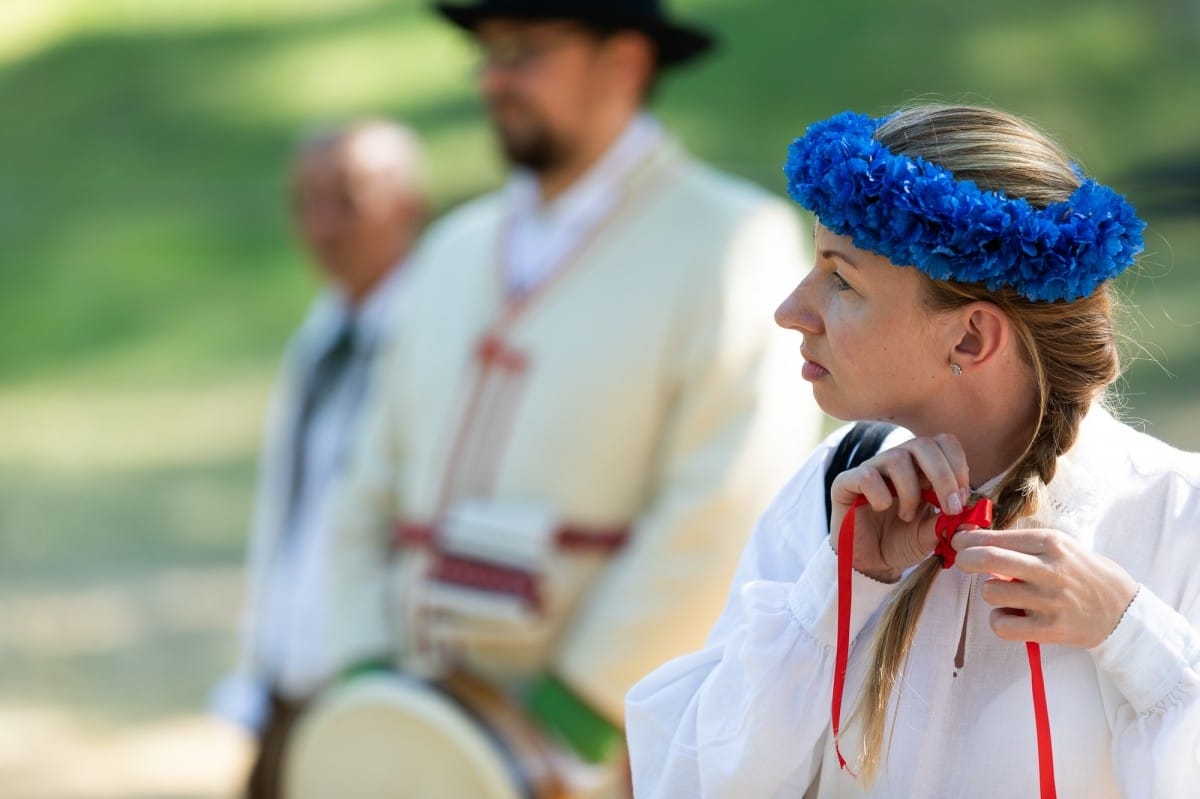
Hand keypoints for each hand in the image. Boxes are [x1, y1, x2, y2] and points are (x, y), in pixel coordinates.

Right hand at [829, 434, 971, 582]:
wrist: (870, 563)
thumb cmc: (901, 542)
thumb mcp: (933, 534)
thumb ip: (950, 522)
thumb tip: (974, 515)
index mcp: (921, 467)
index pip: (944, 444)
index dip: (958, 466)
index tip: (963, 498)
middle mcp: (897, 461)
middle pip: (924, 444)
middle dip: (944, 477)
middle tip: (951, 508)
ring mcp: (871, 469)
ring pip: (898, 458)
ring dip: (911, 492)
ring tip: (908, 515)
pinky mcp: (846, 483)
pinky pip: (867, 475)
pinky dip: (881, 494)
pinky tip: (882, 509)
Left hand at [952, 528, 1138, 647]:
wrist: (1124, 612)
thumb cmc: (1085, 575)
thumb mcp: (1062, 547)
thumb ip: (1024, 545)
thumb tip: (976, 539)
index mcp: (1051, 543)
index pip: (998, 537)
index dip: (969, 540)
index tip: (959, 542)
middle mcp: (1049, 569)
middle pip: (988, 559)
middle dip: (966, 559)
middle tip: (963, 562)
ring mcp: (1048, 601)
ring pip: (990, 592)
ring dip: (991, 593)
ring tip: (1010, 595)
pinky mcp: (1049, 630)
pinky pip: (1001, 625)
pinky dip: (1000, 621)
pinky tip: (1014, 616)